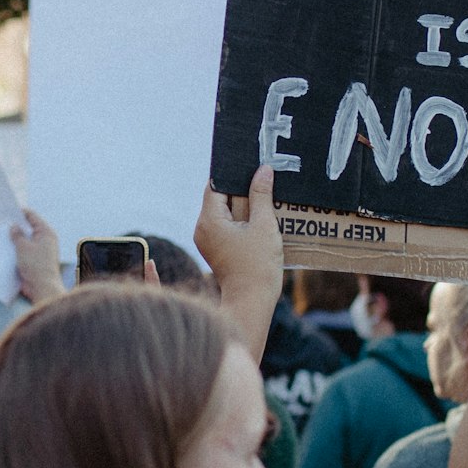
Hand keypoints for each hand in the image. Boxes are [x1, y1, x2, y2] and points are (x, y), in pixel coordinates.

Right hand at [10, 208, 64, 303]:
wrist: (42, 288)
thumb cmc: (36, 266)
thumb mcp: (23, 247)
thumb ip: (17, 235)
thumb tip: (14, 226)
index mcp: (46, 232)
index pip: (32, 216)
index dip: (19, 212)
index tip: (6, 210)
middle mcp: (45, 240)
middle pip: (28, 228)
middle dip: (15, 226)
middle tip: (0, 222)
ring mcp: (41, 250)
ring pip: (25, 240)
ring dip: (14, 239)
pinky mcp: (35, 260)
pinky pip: (24, 251)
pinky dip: (16, 249)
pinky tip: (4, 249)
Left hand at [194, 165, 281, 361]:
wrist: (252, 301)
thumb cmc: (258, 266)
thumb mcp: (264, 225)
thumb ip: (262, 195)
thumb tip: (263, 170)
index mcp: (209, 220)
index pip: (216, 185)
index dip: (233, 174)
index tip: (251, 166)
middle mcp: (202, 228)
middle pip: (220, 197)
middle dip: (242, 190)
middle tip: (263, 182)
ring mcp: (207, 240)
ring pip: (225, 212)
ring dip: (244, 207)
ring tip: (265, 203)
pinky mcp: (216, 249)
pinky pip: (227, 226)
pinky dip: (241, 221)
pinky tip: (260, 222)